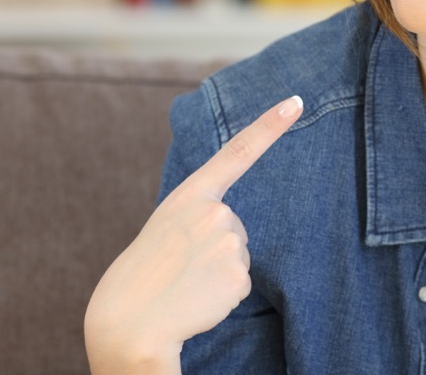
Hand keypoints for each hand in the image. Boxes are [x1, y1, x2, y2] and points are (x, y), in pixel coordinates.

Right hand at [85, 96, 302, 373]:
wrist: (129, 322)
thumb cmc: (142, 275)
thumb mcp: (166, 227)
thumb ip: (198, 216)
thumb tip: (228, 232)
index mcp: (190, 194)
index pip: (238, 152)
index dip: (270, 125)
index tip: (296, 102)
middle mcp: (214, 211)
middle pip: (235, 227)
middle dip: (215, 247)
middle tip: (180, 265)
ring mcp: (228, 242)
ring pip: (238, 257)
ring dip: (217, 272)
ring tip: (184, 282)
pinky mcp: (238, 275)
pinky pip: (240, 284)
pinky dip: (222, 296)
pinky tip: (197, 299)